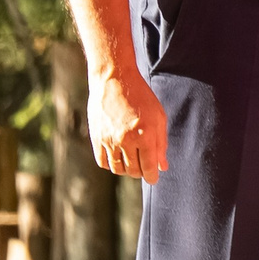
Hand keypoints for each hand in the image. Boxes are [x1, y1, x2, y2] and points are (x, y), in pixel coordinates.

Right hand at [90, 66, 167, 183]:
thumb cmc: (141, 97)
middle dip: (140, 173)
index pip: (148, 166)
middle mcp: (125, 139)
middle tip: (144, 169)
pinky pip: (103, 162)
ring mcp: (109, 140)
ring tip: (132, 163)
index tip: (154, 178)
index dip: (152, 176)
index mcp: (144, 134)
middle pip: (133, 170)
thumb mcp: (158, 117)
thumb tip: (162, 167)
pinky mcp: (96, 138)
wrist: (114, 80)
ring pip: (117, 169)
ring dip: (126, 171)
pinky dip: (111, 164)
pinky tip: (119, 158)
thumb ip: (161, 143)